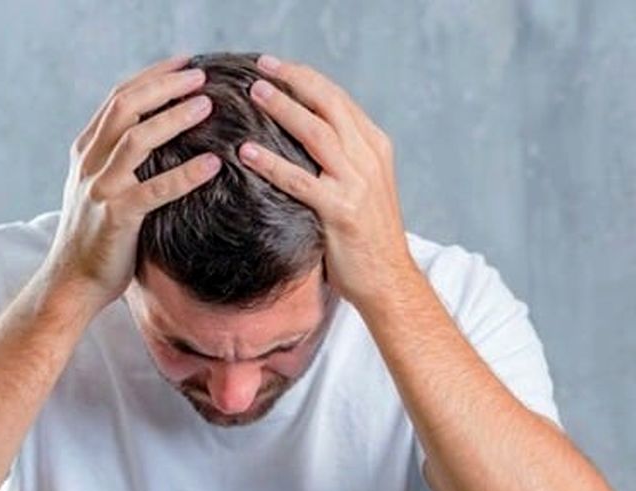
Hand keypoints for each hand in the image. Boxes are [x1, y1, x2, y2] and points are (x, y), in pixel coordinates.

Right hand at [43, 53, 222, 313]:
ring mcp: (100, 189)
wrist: (72, 283)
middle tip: (201, 76)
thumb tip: (160, 138)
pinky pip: (155, 190)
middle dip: (165, 86)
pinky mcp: (116, 217)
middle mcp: (90, 163)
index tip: (185, 63)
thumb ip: (120, 162)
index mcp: (87, 151)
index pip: (119, 98)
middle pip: (126, 107)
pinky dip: (186, 174)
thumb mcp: (102, 189)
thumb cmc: (97, 238)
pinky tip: (213, 163)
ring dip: (174, 117)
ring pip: (136, 139)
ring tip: (207, 104)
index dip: (152, 76)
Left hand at [236, 54, 413, 308]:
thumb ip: (339, 161)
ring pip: (316, 133)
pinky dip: (271, 163)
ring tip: (254, 92)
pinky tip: (246, 152)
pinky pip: (300, 181)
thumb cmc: (366, 237)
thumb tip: (299, 140)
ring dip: (283, 108)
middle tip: (261, 66)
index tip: (277, 66)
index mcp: (374, 147)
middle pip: (328, 104)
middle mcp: (368, 158)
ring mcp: (357, 184)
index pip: (338, 99)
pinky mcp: (341, 211)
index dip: (306, 78)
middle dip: (294, 80)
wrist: (389, 280)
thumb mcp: (361, 187)